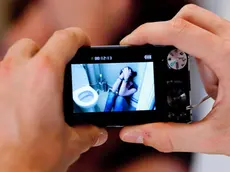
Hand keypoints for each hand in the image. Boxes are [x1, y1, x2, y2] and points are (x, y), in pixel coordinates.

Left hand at [0, 28, 107, 171]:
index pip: (66, 38)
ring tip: (40, 88)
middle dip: (49, 52)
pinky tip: (23, 102)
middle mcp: (17, 71)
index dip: (79, 38)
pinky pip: (2, 76)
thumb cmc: (34, 159)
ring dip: (29, 66)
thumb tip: (98, 131)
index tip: (84, 45)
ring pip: (15, 58)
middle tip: (59, 70)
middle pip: (35, 44)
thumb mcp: (72, 143)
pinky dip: (14, 81)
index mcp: (45, 75)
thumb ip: (89, 132)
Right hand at [120, 4, 229, 154]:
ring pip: (199, 28)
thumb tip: (136, 133)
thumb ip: (169, 137)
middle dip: (164, 36)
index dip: (146, 33)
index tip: (130, 42)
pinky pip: (212, 40)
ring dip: (189, 55)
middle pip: (187, 18)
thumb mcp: (213, 137)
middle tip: (159, 59)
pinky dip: (202, 59)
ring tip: (207, 87)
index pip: (177, 31)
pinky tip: (216, 85)